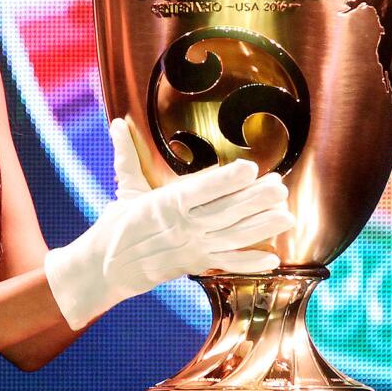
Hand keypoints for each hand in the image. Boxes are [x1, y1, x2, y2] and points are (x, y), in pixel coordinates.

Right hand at [43, 118, 293, 328]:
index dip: (225, 181)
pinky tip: (273, 258)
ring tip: (287, 216)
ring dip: (261, 227)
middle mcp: (181, 227)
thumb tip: (119, 122)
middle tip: (281, 187)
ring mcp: (190, 248)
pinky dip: (250, 263)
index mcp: (165, 204)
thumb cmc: (117, 224)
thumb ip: (126, 154)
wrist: (104, 269)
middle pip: (224, 213)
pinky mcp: (194, 266)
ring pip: (231, 238)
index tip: (250, 168)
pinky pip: (226, 264)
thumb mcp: (126, 188)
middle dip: (255, 201)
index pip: (200, 190)